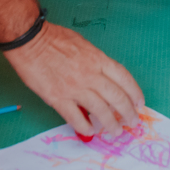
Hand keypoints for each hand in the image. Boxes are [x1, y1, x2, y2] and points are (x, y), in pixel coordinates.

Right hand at [4, 21, 143, 136]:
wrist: (30, 41)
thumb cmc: (54, 38)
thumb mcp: (83, 44)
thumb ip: (95, 61)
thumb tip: (104, 77)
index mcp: (97, 59)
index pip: (123, 78)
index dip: (134, 92)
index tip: (140, 103)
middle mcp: (89, 75)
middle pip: (116, 97)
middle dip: (128, 112)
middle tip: (132, 122)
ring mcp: (74, 88)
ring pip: (100, 110)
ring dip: (110, 123)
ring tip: (115, 131)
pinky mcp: (58, 98)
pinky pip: (75, 117)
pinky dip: (85, 126)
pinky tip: (91, 131)